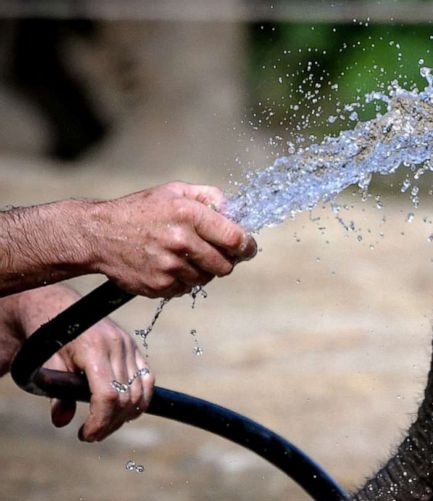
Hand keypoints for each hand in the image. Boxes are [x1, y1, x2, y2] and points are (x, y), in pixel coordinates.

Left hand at [0, 284, 150, 440]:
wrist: (57, 305)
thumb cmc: (48, 334)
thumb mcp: (46, 364)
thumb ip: (56, 393)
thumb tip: (62, 421)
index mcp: (93, 348)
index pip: (108, 395)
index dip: (100, 421)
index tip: (87, 434)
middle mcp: (117, 346)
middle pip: (126, 399)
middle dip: (111, 423)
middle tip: (93, 435)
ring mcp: (129, 346)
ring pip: (140, 393)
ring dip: (126, 416)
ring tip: (106, 425)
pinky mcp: (135, 348)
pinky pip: (147, 381)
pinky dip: (141, 401)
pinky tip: (126, 412)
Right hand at [82, 183, 257, 298]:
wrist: (97, 235)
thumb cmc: (139, 211)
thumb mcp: (172, 191)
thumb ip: (208, 197)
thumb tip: (235, 210)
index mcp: (187, 214)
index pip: (235, 238)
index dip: (247, 246)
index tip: (248, 248)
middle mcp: (180, 241)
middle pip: (225, 264)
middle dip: (226, 260)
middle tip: (216, 253)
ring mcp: (170, 266)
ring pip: (207, 278)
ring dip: (202, 270)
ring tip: (182, 256)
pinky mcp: (160, 285)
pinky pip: (186, 288)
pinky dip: (182, 280)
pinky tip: (167, 265)